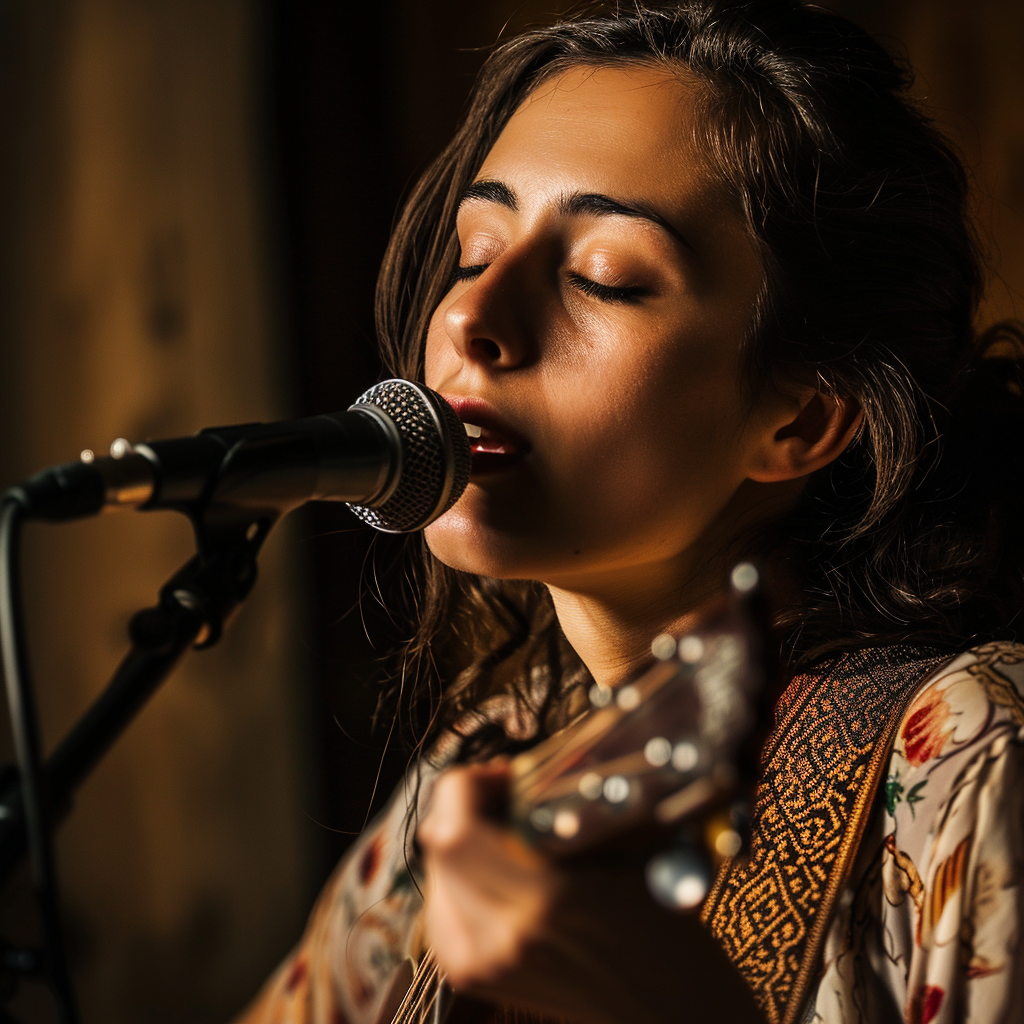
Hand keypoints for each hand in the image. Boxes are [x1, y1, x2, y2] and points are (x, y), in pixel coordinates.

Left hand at [417, 760, 763, 1023]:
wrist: (670, 1009)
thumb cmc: (662, 930)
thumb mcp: (627, 852)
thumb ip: (568, 810)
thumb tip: (526, 772)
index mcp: (545, 900)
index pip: (455, 829)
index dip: (470, 786)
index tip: (505, 775)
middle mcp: (502, 936)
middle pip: (438, 845)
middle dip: (465, 806)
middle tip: (504, 793)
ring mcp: (481, 962)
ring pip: (435, 871)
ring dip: (461, 839)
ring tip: (504, 830)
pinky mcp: (472, 974)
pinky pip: (442, 904)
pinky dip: (459, 876)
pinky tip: (497, 869)